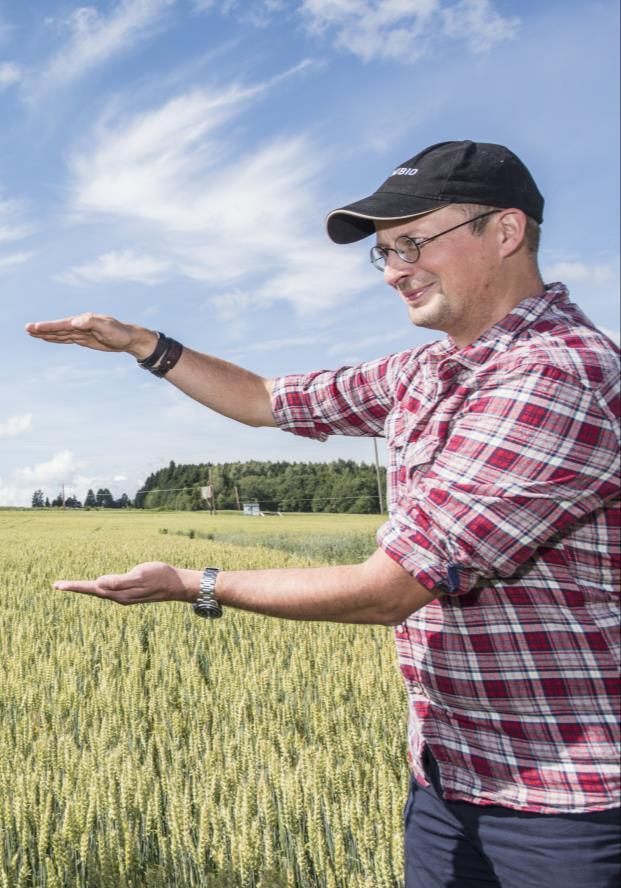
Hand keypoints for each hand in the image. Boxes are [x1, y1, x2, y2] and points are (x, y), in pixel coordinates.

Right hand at [25, 313, 157, 359]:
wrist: (129, 338)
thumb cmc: (120, 332)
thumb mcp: (107, 327)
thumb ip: (92, 323)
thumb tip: (76, 321)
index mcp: (84, 321)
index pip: (62, 325)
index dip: (48, 326)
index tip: (35, 327)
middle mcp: (80, 325)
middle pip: (57, 328)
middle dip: (42, 329)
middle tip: (26, 329)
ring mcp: (81, 332)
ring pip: (60, 334)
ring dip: (46, 334)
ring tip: (31, 333)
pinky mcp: (84, 339)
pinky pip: (66, 339)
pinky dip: (56, 338)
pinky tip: (47, 338)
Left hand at [54, 561, 198, 604]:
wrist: (176, 585)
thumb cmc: (160, 577)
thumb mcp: (140, 575)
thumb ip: (120, 580)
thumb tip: (99, 583)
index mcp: (119, 593)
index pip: (92, 589)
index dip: (75, 587)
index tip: (58, 586)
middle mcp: (119, 597)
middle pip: (93, 591)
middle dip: (75, 588)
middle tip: (56, 585)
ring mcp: (124, 596)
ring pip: (99, 592)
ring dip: (84, 589)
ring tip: (69, 586)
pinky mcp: (129, 593)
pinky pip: (107, 591)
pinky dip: (96, 588)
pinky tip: (95, 586)